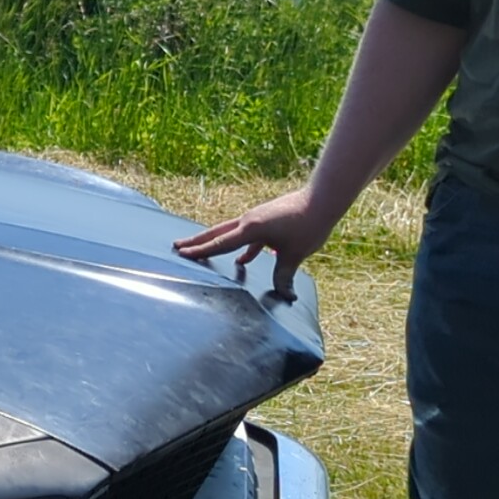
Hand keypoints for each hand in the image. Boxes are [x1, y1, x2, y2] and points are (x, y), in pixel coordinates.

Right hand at [175, 183, 343, 288]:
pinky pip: (246, 237)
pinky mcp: (265, 221)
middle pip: (216, 233)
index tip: (182, 253)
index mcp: (251, 228)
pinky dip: (241, 248)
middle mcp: (249, 221)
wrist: (322, 200)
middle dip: (197, 241)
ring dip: (214, 241)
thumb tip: (286, 297)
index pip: (221, 243)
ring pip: (229, 233)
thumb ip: (284, 276)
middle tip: (176, 245)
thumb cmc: (308, 225)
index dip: (201, 250)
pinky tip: (242, 261)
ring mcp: (256, 219)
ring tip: (199, 249)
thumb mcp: (295, 254)